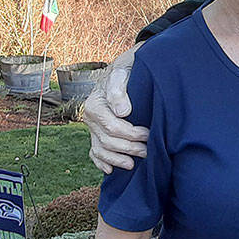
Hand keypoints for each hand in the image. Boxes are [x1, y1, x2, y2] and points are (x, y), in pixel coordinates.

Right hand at [84, 43, 147, 173]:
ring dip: (116, 160)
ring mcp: (92, 127)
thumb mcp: (123, 72)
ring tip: (133, 164)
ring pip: (100, 150)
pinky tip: (110, 170)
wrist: (125, 68)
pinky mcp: (96, 132)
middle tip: (148, 150)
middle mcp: (90, 117)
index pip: (112, 127)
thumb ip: (120, 89)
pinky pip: (94, 152)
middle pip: (108, 141)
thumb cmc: (127, 69)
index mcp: (95, 104)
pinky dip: (100, 162)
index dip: (131, 134)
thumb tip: (123, 112)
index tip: (148, 134)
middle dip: (129, 148)